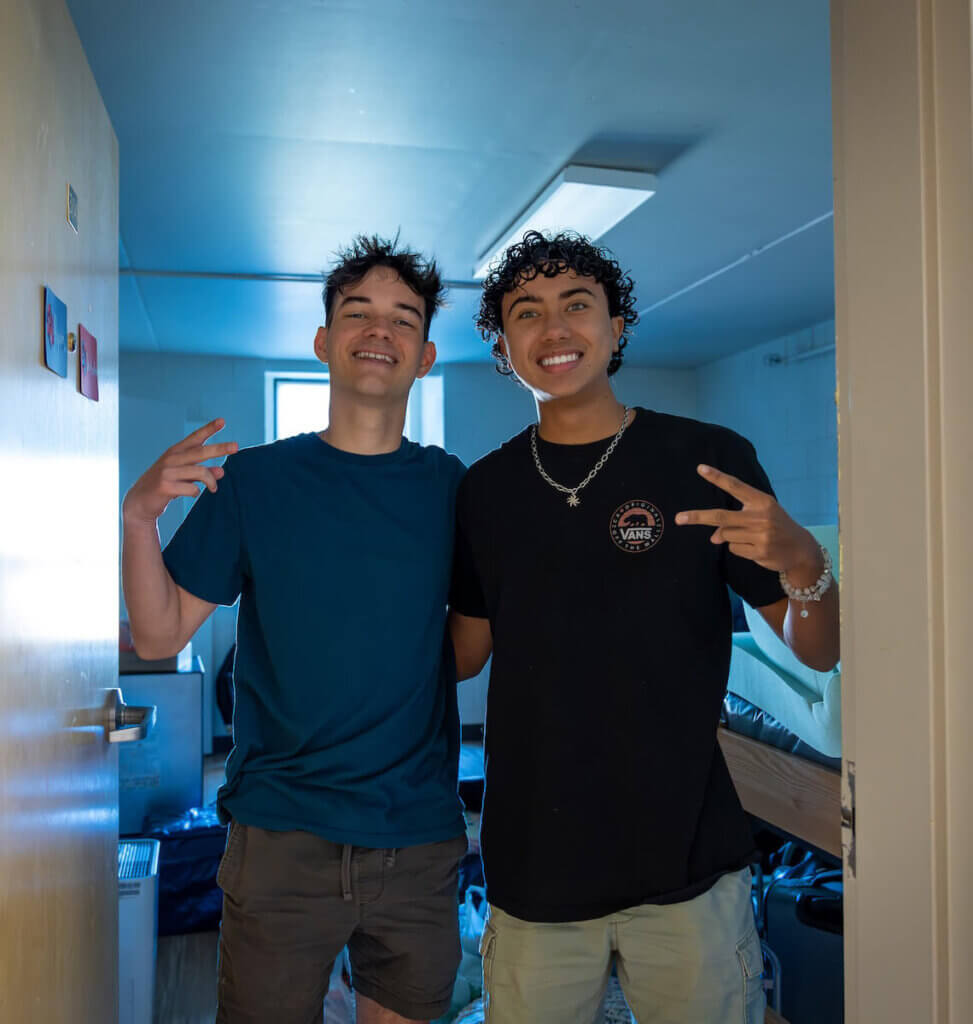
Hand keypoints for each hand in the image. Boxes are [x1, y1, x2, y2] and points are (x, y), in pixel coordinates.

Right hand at [122, 419, 237, 526]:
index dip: (208, 429)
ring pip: (200, 472)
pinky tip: (192, 494)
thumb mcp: (183, 476)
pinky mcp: (165, 486)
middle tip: (236, 446)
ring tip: (213, 489)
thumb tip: (222, 472)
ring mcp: (167, 471)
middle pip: (200, 452)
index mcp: (175, 452)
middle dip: (220, 448)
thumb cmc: (164, 485)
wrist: (139, 502)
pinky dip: (196, 492)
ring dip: (211, 482)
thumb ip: (202, 472)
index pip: (194, 438)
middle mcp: (171, 458)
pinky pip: (192, 489)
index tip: (222, 421)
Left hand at [675, 464, 820, 577]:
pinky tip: (755, 548)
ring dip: (729, 537)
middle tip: (678, 518)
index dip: (717, 477)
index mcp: (762, 500)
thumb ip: (736, 520)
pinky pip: (734, 549)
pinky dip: (738, 548)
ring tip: (750, 537)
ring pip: (725, 536)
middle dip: (698, 517)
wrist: (801, 549)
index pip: (735, 486)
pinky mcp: (760, 552)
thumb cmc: (776, 526)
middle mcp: (761, 516)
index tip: (700, 468)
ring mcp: (761, 535)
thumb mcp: (761, 515)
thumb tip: (714, 536)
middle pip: (721, 516)